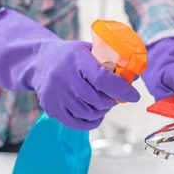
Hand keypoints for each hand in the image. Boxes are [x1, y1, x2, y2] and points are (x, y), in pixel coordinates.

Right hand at [0, 8, 139, 129]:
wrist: (38, 62)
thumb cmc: (70, 56)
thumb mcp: (88, 50)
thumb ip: (110, 61)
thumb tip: (135, 76)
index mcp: (76, 59)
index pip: (102, 78)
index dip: (122, 90)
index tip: (134, 96)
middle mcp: (64, 77)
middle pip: (97, 100)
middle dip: (113, 101)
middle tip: (117, 97)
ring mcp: (56, 94)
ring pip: (89, 113)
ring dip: (103, 111)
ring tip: (104, 102)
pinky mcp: (51, 108)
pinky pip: (77, 123)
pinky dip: (92, 121)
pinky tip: (96, 114)